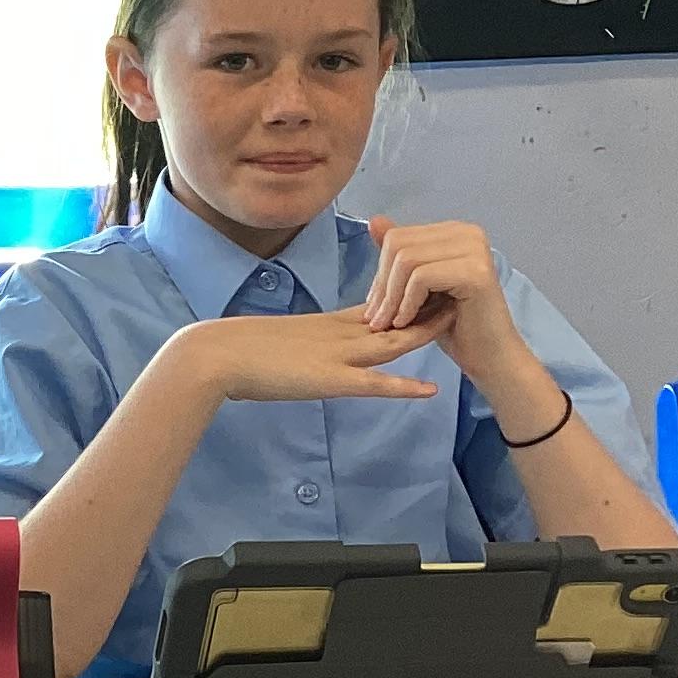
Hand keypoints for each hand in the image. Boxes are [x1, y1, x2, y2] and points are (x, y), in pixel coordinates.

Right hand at [174, 310, 443, 406]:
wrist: (213, 355)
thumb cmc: (236, 351)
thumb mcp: (279, 341)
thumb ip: (300, 343)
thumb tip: (307, 347)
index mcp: (327, 326)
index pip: (378, 307)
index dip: (409, 297)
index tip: (437, 287)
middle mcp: (337, 336)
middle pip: (394, 317)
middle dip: (430, 304)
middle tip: (463, 290)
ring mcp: (334, 357)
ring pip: (391, 343)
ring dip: (425, 333)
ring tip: (460, 322)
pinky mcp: (327, 381)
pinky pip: (372, 384)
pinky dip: (401, 386)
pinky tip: (430, 390)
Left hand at [364, 217, 526, 377]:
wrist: (489, 358)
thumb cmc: (454, 326)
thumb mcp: (417, 287)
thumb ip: (399, 254)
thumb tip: (374, 220)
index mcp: (455, 231)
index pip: (398, 236)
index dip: (380, 271)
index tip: (375, 304)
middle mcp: (468, 232)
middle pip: (399, 245)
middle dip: (382, 285)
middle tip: (376, 318)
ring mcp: (475, 249)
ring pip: (406, 260)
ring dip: (391, 298)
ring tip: (388, 324)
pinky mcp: (475, 271)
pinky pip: (421, 277)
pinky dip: (406, 303)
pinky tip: (405, 323)